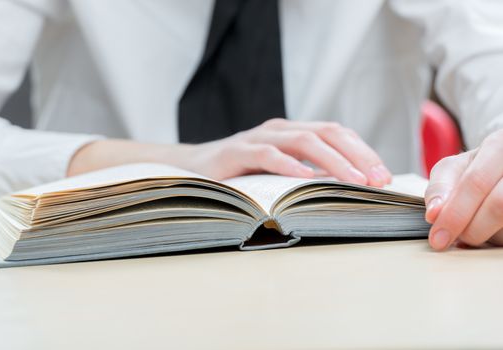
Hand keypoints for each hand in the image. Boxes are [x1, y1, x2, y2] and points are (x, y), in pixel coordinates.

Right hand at [68, 118, 390, 185]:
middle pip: (327, 133)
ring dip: (333, 161)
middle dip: (357, 155)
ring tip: (355, 180)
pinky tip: (304, 178)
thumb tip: (348, 187)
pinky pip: (265, 154)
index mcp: (292, 133)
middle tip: (378, 179)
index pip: (336, 134)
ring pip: (303, 141)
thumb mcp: (279, 174)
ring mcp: (257, 138)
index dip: (363, 151)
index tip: (383, 176)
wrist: (191, 169)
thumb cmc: (241, 175)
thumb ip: (307, 174)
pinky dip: (287, 165)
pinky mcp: (235, 153)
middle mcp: (279, 130)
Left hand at [425, 129, 502, 249]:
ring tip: (473, 232)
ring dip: (487, 235)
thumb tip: (434, 214)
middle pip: (498, 205)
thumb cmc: (479, 168)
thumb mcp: (455, 169)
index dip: (454, 214)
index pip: (475, 183)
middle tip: (452, 241)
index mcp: (499, 146)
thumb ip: (440, 188)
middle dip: (470, 230)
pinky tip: (491, 232)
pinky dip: (499, 237)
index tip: (437, 239)